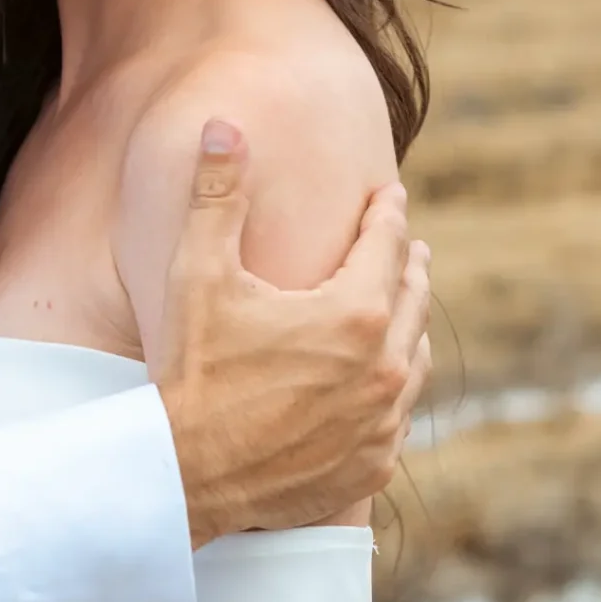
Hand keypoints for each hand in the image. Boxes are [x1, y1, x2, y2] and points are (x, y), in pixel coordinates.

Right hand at [153, 120, 430, 542]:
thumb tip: (224, 126)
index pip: (387, 244)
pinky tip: (380, 385)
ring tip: (402, 310)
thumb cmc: (192, 371)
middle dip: (409, 266)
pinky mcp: (372, 467)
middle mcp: (384, 368)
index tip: (389, 194)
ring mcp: (383, 423)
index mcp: (355, 313)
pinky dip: (392, 393)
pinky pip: (398, 419)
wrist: (185, 475)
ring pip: (415, 361)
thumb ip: (217, 196)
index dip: (387, 213)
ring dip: (409, 328)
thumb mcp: (198, 274)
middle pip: (414, 299)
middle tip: (408, 247)